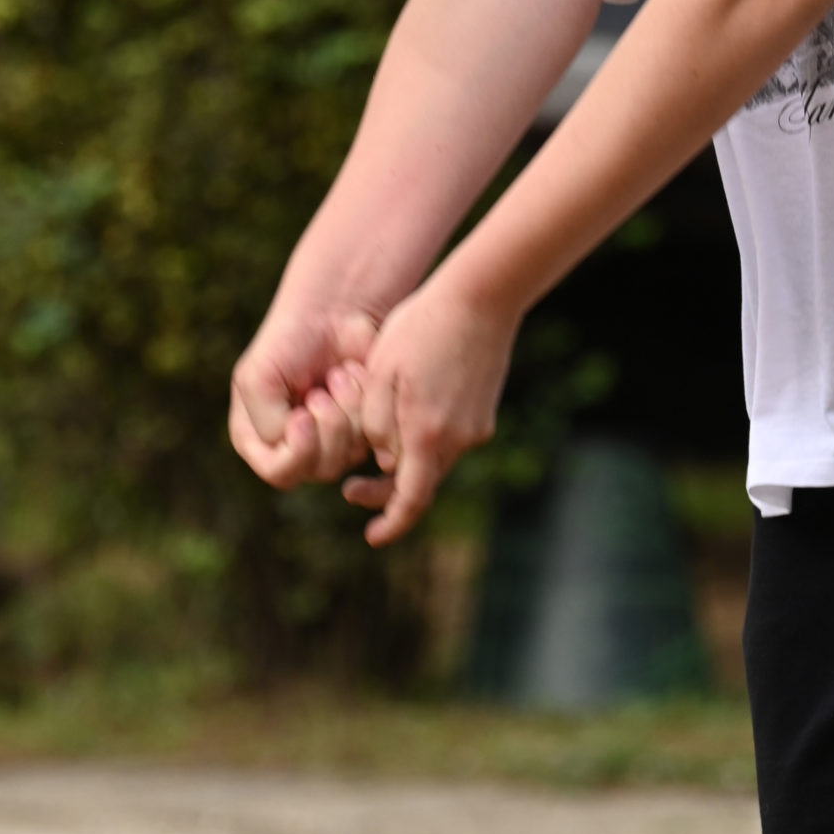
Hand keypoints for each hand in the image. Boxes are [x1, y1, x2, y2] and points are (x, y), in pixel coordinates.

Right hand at [229, 278, 383, 489]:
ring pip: (349, 457)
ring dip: (348, 410)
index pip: (280, 473)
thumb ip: (267, 423)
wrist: (332, 312)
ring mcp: (331, 442)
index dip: (298, 451)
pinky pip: (372, 436)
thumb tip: (299, 446)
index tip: (304, 414)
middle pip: (318, 469)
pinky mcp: (361, 429)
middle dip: (328, 425)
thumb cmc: (288, 342)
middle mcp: (293, 448)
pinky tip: (354, 376)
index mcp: (259, 440)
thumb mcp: (259, 378)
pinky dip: (365, 402)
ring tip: (338, 376)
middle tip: (322, 389)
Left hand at [333, 267, 518, 546]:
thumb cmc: (421, 328)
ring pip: (433, 457)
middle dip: (385, 489)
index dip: (390, 524)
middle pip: (420, 480)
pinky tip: (409, 401)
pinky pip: (448, 435)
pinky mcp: (483, 409)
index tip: (371, 537)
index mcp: (428, 434)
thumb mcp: (379, 375)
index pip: (410, 500)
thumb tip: (385, 461)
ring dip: (403, 455)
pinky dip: (424, 434)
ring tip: (374, 425)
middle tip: (349, 487)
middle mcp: (458, 439)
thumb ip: (376, 427)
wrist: (481, 296)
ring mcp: (476, 425)